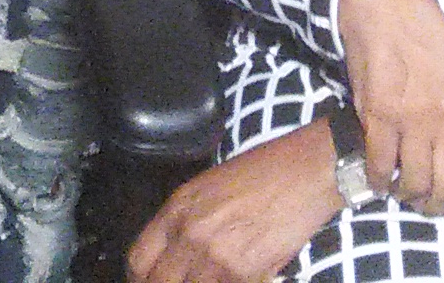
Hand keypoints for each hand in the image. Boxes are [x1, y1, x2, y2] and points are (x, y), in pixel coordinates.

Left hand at [128, 121, 342, 282]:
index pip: (138, 259)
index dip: (139, 278)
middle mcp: (191, 234)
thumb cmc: (262, 172)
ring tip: (214, 274)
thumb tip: (171, 254)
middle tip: (177, 282)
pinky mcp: (245, 274)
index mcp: (178, 208)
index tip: (146, 281)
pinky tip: (238, 275)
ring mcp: (216, 258)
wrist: (305, 173)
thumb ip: (184, 220)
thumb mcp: (208, 186)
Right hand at [334, 0, 443, 222]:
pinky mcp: (379, 113)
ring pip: (414, 182)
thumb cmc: (426, 37)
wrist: (386, 5)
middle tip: (425, 208)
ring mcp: (414, 116)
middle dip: (437, 208)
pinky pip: (380, 165)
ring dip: (406, 196)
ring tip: (401, 192)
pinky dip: (378, 180)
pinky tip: (378, 177)